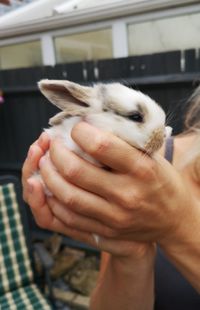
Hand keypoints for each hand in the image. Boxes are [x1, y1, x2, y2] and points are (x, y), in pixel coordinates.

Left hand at [22, 132, 154, 259]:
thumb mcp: (152, 156)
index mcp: (141, 169)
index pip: (101, 145)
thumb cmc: (162, 181)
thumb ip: (125, 141)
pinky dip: (54, 200)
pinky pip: (70, 218)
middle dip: (56, 152)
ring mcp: (115, 216)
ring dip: (49, 176)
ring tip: (45, 162)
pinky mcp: (106, 231)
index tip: (76, 127)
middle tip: (53, 144)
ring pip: (69, 196)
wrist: (174, 220)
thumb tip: (91, 122)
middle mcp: (127, 194)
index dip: (80, 132)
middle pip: (76, 171)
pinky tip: (50, 187)